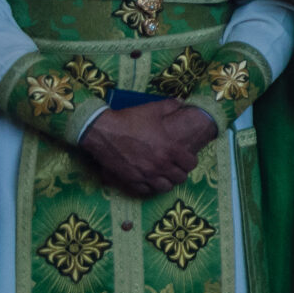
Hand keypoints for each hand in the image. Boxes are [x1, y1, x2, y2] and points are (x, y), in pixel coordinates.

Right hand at [80, 101, 218, 197]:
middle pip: (180, 178)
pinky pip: (146, 190)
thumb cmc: (130, 119)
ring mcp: (145, 174)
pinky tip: (149, 180)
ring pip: (165, 187)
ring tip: (164, 175)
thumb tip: (183, 102)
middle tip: (176, 167)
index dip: (190, 161)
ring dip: (167, 182)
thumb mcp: (154, 109)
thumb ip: (172, 106)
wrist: (103, 130)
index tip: (186, 158)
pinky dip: (150, 187)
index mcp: (170, 149)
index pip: (190, 164)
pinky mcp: (131, 179)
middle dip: (180, 172)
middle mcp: (160, 165)